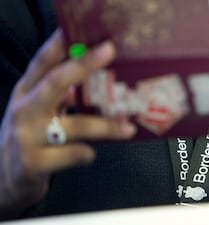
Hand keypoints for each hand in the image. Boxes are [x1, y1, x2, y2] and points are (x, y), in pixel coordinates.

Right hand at [0, 31, 135, 216]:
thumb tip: (87, 85)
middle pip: (54, 82)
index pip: (42, 62)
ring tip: (127, 127)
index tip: (80, 30)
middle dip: (83, 65)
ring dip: (105, 125)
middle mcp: (24, 110)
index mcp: (26, 93)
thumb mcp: (36, 112)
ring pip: (73, 125)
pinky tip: (91, 154)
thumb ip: (59, 97)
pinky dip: (87, 154)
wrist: (4, 178)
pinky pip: (72, 154)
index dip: (59, 44)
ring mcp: (27, 137)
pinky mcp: (33, 163)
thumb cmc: (28, 138)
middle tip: (108, 52)